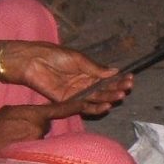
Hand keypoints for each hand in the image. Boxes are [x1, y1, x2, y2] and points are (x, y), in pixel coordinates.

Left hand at [3, 42, 133, 113]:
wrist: (33, 62)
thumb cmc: (55, 55)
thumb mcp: (79, 59)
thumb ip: (96, 68)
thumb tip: (116, 71)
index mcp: (88, 71)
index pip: (107, 78)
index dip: (119, 79)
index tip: (131, 79)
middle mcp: (84, 83)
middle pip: (104, 89)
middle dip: (117, 89)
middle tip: (128, 88)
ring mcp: (77, 93)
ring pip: (96, 99)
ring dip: (109, 98)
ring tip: (120, 96)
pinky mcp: (68, 101)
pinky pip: (84, 107)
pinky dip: (95, 108)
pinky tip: (106, 106)